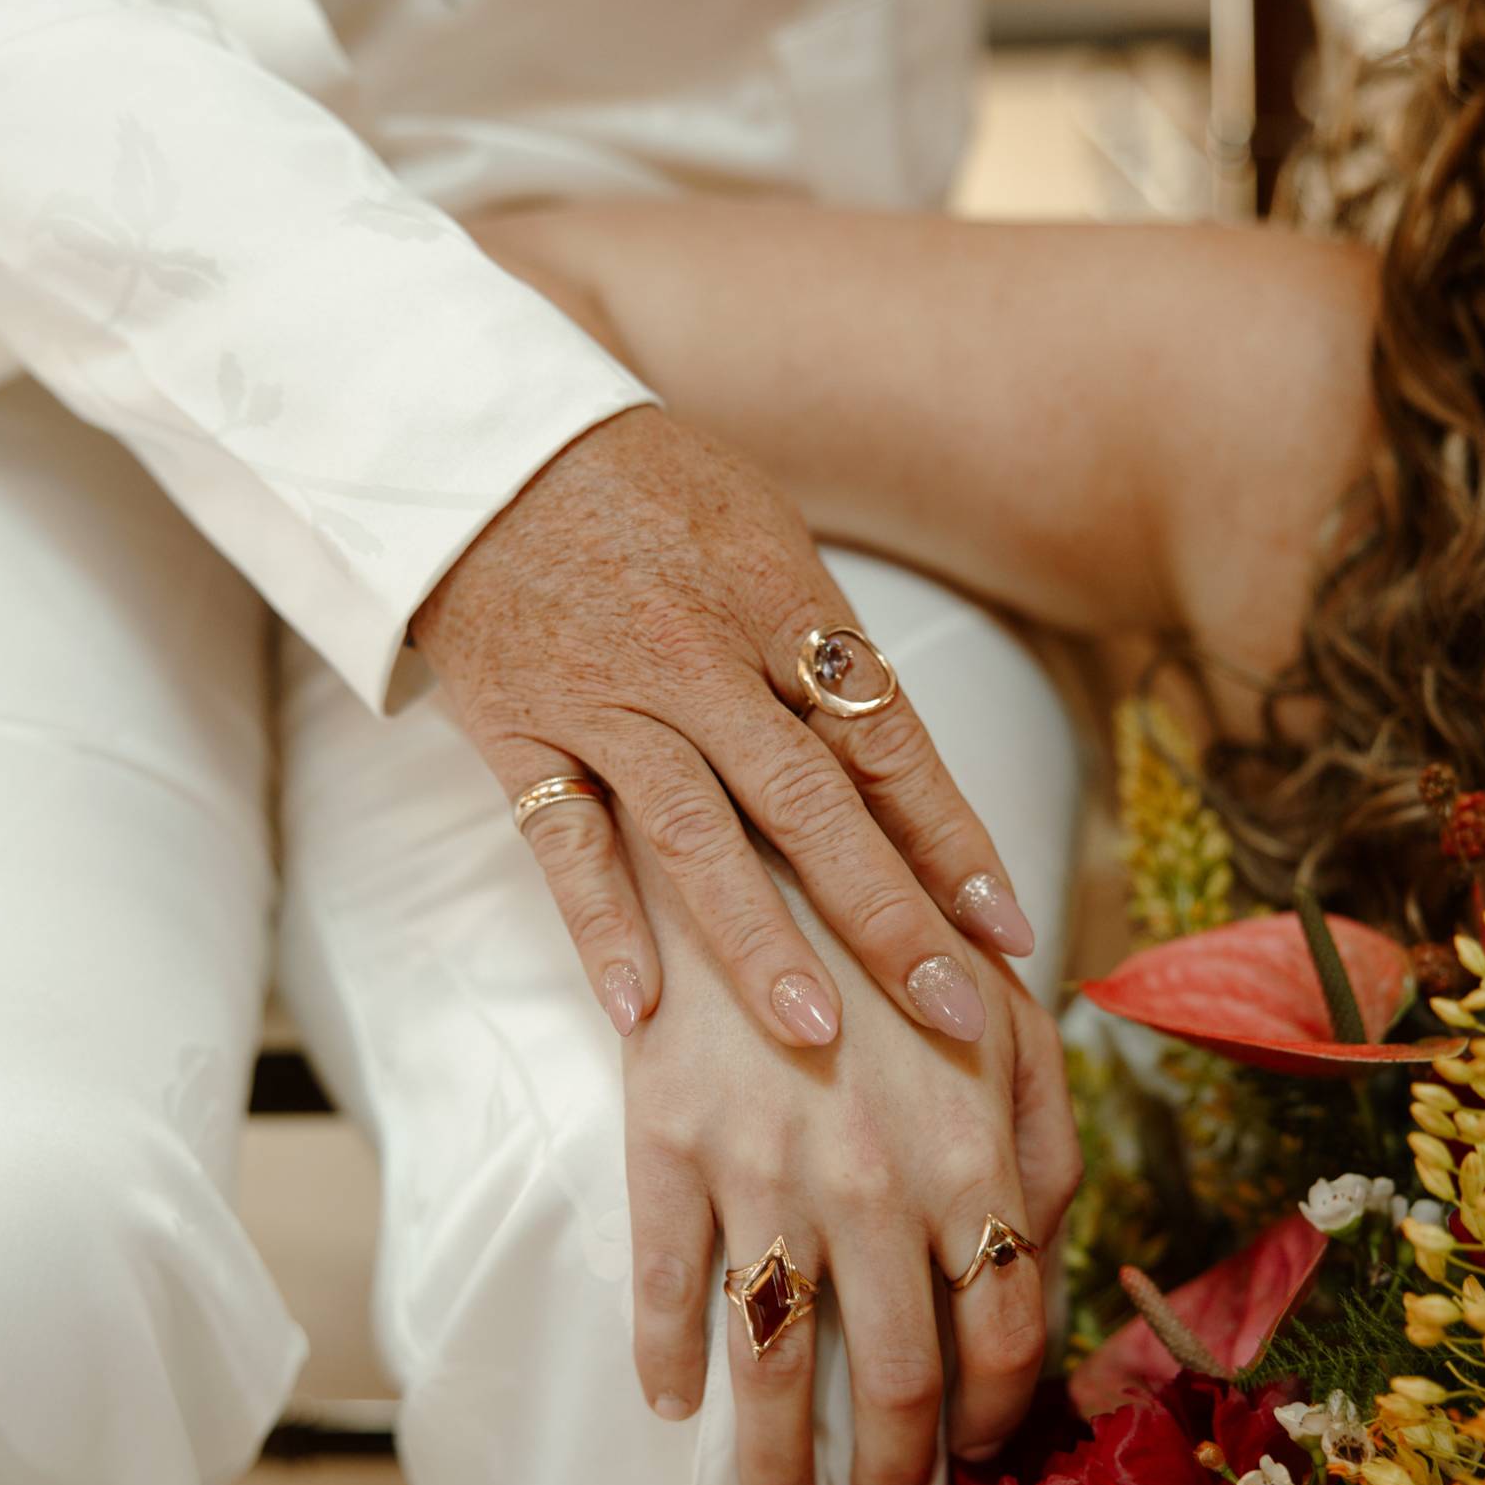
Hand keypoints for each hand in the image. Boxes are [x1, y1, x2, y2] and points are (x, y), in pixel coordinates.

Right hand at [408, 407, 1035, 1046]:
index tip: (1005, 928)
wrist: (479, 448)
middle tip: (951, 1011)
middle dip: (888, 916)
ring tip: (817, 1036)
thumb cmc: (646, 493)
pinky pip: (563, 840)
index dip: (950, 839)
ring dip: (758, 942)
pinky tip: (642, 1014)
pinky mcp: (520, 729)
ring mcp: (607, 698)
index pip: (884, 740)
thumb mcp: (763, 537)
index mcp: (780, 603)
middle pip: (810, 802)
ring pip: (694, 834)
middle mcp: (701, 657)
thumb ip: (826, 649)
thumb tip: (903, 764)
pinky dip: (601, 927)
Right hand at [619, 828, 1079, 1484]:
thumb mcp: (1012, 1018)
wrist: (752, 830)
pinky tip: (675, 1403)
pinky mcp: (666, 1142)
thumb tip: (1049, 1270)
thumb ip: (1046, 1147)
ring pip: (772, 1362)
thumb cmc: (901, 930)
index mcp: (978, 1152)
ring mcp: (764, 1167)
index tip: (974, 1456)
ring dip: (775, 1458)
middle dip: (895, 1476)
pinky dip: (666, 1362)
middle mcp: (877, 1179)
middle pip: (896, 1377)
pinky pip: (663, 1288)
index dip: (994, 1415)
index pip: (1006, 1333)